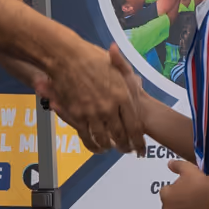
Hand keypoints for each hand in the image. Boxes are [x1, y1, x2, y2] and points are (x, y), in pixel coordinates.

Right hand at [46, 37, 145, 154]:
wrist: (66, 57)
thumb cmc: (93, 57)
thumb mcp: (118, 67)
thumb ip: (129, 80)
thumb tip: (138, 84)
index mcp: (123, 95)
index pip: (135, 126)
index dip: (138, 142)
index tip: (141, 149)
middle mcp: (109, 107)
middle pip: (121, 136)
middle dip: (125, 147)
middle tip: (128, 151)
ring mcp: (92, 113)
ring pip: (104, 140)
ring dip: (109, 147)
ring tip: (113, 148)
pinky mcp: (77, 116)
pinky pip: (86, 137)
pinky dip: (92, 146)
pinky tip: (96, 147)